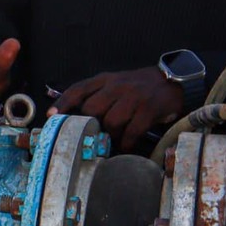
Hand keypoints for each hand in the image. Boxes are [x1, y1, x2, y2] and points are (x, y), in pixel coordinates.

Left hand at [54, 68, 184, 152]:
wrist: (173, 80)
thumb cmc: (139, 86)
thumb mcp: (115, 83)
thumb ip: (97, 94)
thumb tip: (73, 115)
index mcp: (106, 79)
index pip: (78, 89)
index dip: (62, 103)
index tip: (51, 117)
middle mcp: (117, 86)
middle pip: (92, 109)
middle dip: (91, 125)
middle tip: (94, 135)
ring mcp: (134, 97)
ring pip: (111, 121)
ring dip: (110, 136)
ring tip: (113, 141)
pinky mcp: (149, 108)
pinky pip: (132, 130)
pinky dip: (127, 142)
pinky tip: (126, 146)